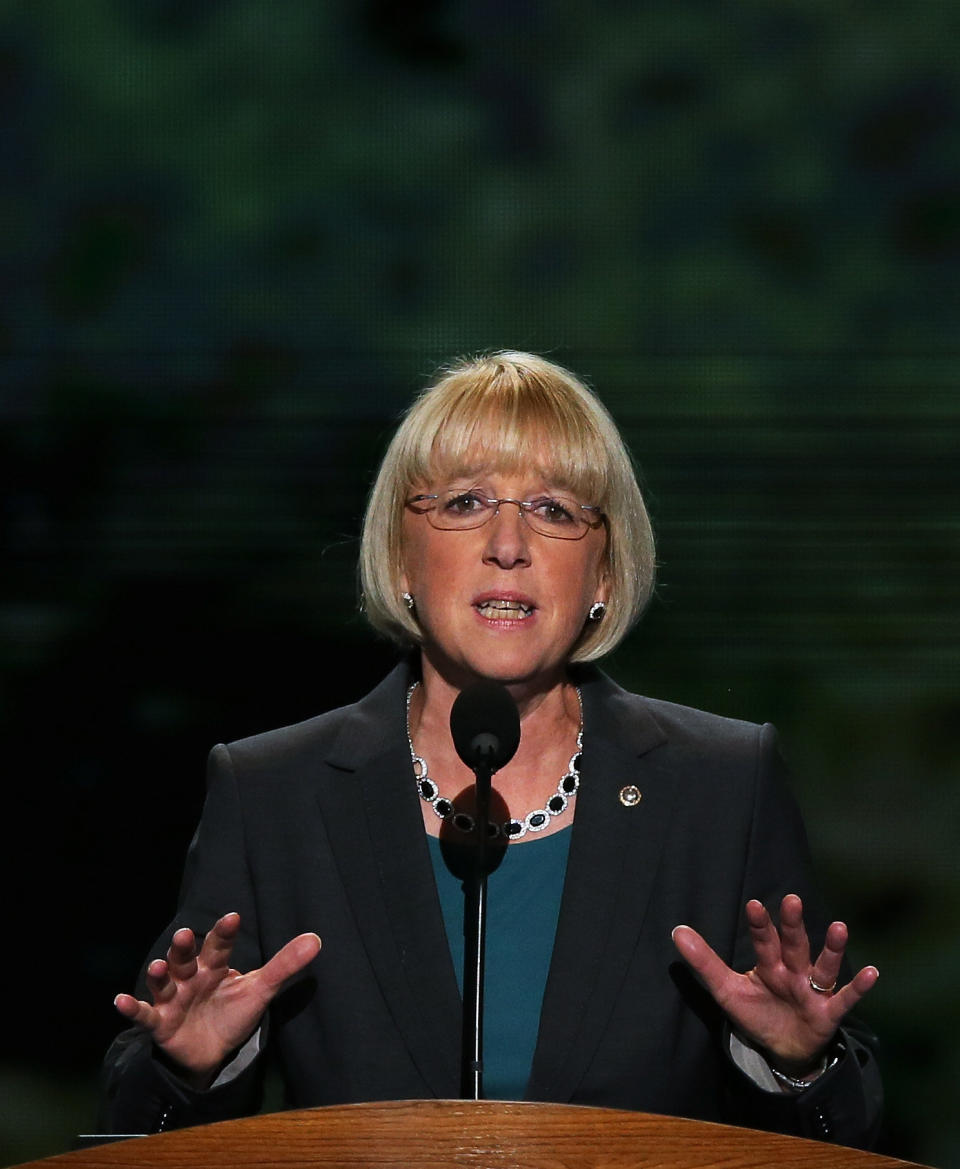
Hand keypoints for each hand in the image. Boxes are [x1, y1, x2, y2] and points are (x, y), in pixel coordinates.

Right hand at [114, 912, 320, 1086]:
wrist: (211, 1053)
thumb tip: (316, 939)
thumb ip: (284, 965)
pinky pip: (144, 1015)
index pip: (220, 946)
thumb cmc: (232, 1012)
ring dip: (158, 975)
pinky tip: (119, 1000)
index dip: (225, 933)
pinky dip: (131, 1008)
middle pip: (186, 959)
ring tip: (157, 967)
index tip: (233, 917)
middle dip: (184, 948)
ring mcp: (173, 999)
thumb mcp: (260, 990)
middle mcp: (191, 978)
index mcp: (215, 966)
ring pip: (163, 983)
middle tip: (184, 935)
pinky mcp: (160, 1023)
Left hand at [672, 893, 877, 1071]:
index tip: (753, 904)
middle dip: (792, 925)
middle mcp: (793, 971)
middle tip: (791, 900)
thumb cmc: (756, 1012)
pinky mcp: (828, 1013)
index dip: (759, 925)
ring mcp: (813, 990)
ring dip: (833, 948)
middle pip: (793, 945)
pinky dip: (858, 986)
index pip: (762, 941)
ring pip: (823, 966)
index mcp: (768, 964)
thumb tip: (677, 931)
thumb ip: (704, 962)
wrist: (782, 1049)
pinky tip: (872, 972)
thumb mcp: (726, 990)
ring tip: (839, 928)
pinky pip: (846, 999)